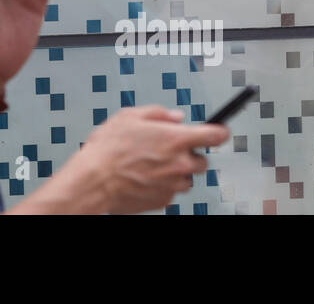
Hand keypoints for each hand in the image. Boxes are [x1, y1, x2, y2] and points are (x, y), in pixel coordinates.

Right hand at [25, 106, 229, 213]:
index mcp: (175, 139)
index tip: (218, 131)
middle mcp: (180, 164)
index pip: (215, 135)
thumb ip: (158, 113)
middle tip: (166, 150)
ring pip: (187, 178)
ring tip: (151, 165)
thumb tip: (175, 117)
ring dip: (176, 172)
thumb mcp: (128, 117)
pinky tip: (143, 177)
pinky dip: (162, 185)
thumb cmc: (108, 149)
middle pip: (203, 161)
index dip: (218, 131)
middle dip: (189, 155)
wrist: (94, 181)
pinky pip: (171, 192)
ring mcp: (173, 185)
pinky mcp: (164, 200)